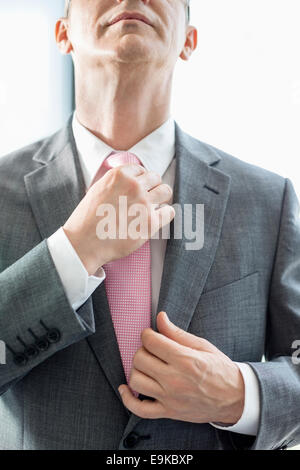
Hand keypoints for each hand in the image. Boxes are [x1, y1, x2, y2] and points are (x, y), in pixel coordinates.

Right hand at [63, 165, 174, 274]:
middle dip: (153, 187)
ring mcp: (143, 204)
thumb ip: (116, 182)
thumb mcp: (98, 189)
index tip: (139, 189)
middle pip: (156, 178)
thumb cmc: (88, 219)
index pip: (141, 170)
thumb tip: (132, 178)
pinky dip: (166, 214)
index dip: (141, 180)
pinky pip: (169, 211)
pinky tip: (157, 219)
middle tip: (147, 198)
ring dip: (161, 198)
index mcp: (119, 175)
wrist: (84, 243)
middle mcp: (133, 186)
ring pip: (165, 191)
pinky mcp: (150, 223)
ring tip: (153, 207)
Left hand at [119, 312, 244, 424]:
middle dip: (143, 350)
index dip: (147, 334)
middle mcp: (175, 380)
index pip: (151, 341)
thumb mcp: (202, 346)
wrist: (235, 398)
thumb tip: (160, 317)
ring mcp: (170, 398)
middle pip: (140, 359)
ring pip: (136, 380)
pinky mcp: (168, 412)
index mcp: (184, 360)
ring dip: (137, 369)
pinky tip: (126, 388)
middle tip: (152, 350)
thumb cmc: (219, 370)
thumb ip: (177, 333)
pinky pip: (139, 409)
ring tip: (147, 366)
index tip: (151, 335)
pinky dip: (128, 399)